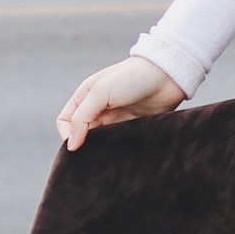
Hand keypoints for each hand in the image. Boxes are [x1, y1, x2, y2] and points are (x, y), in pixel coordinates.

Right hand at [55, 54, 186, 150]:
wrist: (169, 76)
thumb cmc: (133, 77)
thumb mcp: (101, 92)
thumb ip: (82, 118)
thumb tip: (71, 146)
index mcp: (86, 97)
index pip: (65, 121)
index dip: (67, 135)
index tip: (77, 146)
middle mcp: (98, 109)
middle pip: (81, 134)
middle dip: (83, 146)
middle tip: (90, 157)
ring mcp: (115, 120)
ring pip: (100, 141)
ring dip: (101, 150)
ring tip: (106, 157)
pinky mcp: (132, 128)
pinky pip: (118, 144)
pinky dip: (116, 150)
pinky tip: (119, 154)